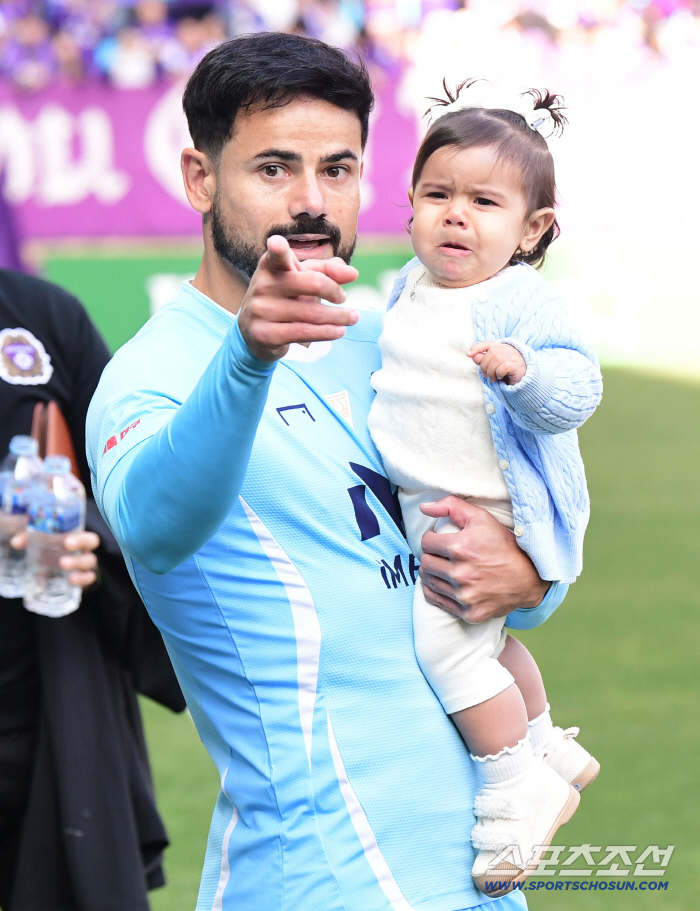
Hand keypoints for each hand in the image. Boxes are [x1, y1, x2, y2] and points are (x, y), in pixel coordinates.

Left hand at [11, 530, 99, 588]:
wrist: (57, 569)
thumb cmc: (51, 549)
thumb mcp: (42, 541)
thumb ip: (29, 538)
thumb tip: (16, 542)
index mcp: (77, 536)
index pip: (85, 532)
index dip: (80, 537)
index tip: (67, 542)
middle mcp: (84, 548)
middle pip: (92, 543)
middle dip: (81, 544)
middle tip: (66, 549)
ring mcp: (85, 564)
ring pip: (90, 561)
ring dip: (78, 563)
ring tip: (64, 565)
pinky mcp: (84, 578)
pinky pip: (89, 578)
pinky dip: (82, 579)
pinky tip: (71, 580)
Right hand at [237, 235, 359, 361]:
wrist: (255, 332)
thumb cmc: (284, 298)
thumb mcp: (302, 278)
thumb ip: (328, 270)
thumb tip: (353, 274)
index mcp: (270, 265)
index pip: (275, 255)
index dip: (277, 249)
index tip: (278, 244)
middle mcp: (262, 285)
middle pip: (312, 283)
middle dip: (334, 291)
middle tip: (343, 297)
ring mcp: (261, 311)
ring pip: (312, 313)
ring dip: (339, 316)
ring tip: (353, 317)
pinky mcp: (265, 335)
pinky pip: (304, 332)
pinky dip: (327, 332)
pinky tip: (340, 331)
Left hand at [418, 496, 548, 622]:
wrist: (529, 577)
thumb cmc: (504, 545)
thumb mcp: (481, 518)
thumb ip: (451, 506)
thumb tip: (424, 507)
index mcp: (460, 548)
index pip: (426, 543)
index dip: (431, 539)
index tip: (438, 541)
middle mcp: (460, 573)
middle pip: (425, 563)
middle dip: (430, 556)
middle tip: (439, 555)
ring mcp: (464, 595)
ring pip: (428, 582)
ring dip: (431, 573)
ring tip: (441, 568)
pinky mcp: (469, 612)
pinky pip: (438, 601)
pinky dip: (436, 592)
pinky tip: (443, 584)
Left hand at [468, 341, 525, 384]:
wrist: (523, 384)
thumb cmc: (506, 375)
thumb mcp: (492, 368)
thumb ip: (483, 361)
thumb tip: (473, 355)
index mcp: (502, 348)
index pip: (488, 343)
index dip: (478, 347)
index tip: (468, 354)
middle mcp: (510, 350)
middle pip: (492, 352)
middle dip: (484, 365)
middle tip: (485, 375)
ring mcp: (516, 357)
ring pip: (497, 358)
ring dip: (491, 371)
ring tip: (493, 378)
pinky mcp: (519, 366)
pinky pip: (505, 366)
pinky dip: (499, 373)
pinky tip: (501, 377)